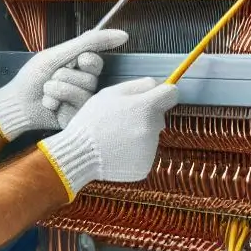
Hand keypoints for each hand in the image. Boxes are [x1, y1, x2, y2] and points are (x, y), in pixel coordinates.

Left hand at [0, 28, 128, 140]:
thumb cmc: (33, 77)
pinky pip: (75, 108)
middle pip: (90, 79)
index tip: (77, 61)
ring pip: (81, 93)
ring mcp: (80, 103)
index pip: (97, 62)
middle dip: (64, 76)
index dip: (88, 61)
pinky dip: (56, 103)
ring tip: (46, 92)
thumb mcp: (58, 54)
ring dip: (57, 89)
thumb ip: (88, 42)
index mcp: (81, 68)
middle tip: (51, 78)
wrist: (17, 102)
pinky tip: (50, 105)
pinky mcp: (75, 118)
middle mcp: (84, 86)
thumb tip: (122, 34)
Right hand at [36, 77, 178, 198]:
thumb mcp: (109, 94)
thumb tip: (156, 84)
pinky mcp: (145, 166)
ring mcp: (149, 149)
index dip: (163, 94)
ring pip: (151, 136)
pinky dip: (134, 153)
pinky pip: (144, 153)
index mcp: (145, 107)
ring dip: (138, 135)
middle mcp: (152, 129)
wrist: (78, 154)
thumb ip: (137, 86)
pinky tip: (117, 152)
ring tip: (115, 138)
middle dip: (145, 117)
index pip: (171, 94)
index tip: (154, 97)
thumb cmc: (91, 121)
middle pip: (159, 117)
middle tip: (121, 122)